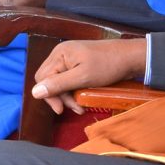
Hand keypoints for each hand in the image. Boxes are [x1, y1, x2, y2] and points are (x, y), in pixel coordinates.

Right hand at [30, 39, 146, 114]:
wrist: (130, 57)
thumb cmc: (107, 65)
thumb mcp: (82, 77)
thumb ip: (58, 84)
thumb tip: (34, 92)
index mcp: (59, 54)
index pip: (42, 78)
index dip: (49, 95)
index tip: (61, 110)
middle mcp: (61, 54)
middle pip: (49, 80)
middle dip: (60, 97)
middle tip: (76, 108)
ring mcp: (70, 58)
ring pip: (59, 81)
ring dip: (68, 96)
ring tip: (82, 107)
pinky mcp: (78, 63)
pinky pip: (69, 79)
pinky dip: (74, 90)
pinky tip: (83, 98)